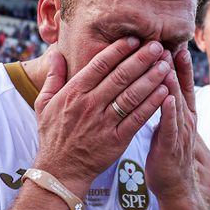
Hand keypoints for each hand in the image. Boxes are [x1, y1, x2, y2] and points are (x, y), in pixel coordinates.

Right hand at [32, 38, 170, 192]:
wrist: (60, 171)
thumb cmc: (53, 135)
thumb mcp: (44, 104)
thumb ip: (53, 78)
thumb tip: (57, 55)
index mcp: (74, 93)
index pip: (99, 65)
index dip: (118, 50)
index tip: (134, 39)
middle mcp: (90, 105)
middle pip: (120, 76)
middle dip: (140, 59)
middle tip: (157, 45)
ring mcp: (104, 122)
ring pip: (132, 95)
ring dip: (151, 78)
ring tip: (165, 65)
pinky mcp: (117, 139)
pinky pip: (138, 118)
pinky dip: (152, 104)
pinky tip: (165, 92)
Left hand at [145, 49, 199, 202]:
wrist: (175, 186)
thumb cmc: (167, 153)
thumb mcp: (168, 124)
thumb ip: (166, 105)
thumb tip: (158, 85)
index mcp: (183, 113)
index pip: (183, 83)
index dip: (180, 64)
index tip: (175, 43)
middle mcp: (185, 118)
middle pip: (180, 86)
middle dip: (173, 65)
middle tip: (167, 43)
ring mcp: (180, 131)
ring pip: (176, 101)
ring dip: (172, 81)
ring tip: (167, 62)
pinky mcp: (171, 145)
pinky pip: (170, 125)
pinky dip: (170, 111)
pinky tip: (168, 98)